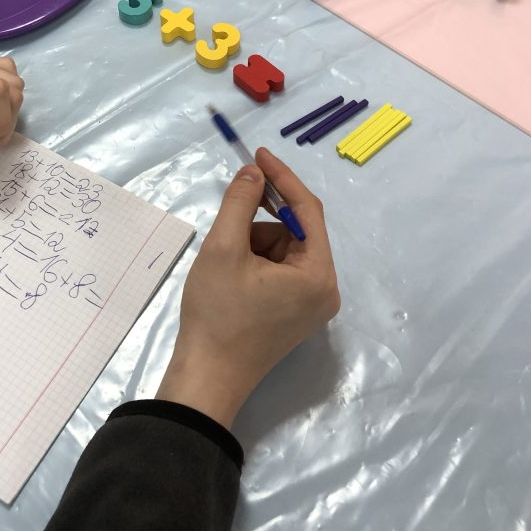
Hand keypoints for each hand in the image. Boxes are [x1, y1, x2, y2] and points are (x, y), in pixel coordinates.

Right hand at [156, 147, 339, 428]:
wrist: (206, 377)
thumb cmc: (217, 313)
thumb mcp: (223, 248)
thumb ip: (240, 202)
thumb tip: (254, 171)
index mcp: (318, 274)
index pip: (307, 210)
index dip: (282, 177)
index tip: (257, 153)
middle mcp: (324, 289)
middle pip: (295, 231)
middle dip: (260, 219)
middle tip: (230, 213)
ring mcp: (311, 306)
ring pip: (284, 250)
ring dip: (253, 242)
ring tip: (224, 261)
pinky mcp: (295, 314)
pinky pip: (281, 271)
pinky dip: (255, 261)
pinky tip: (230, 274)